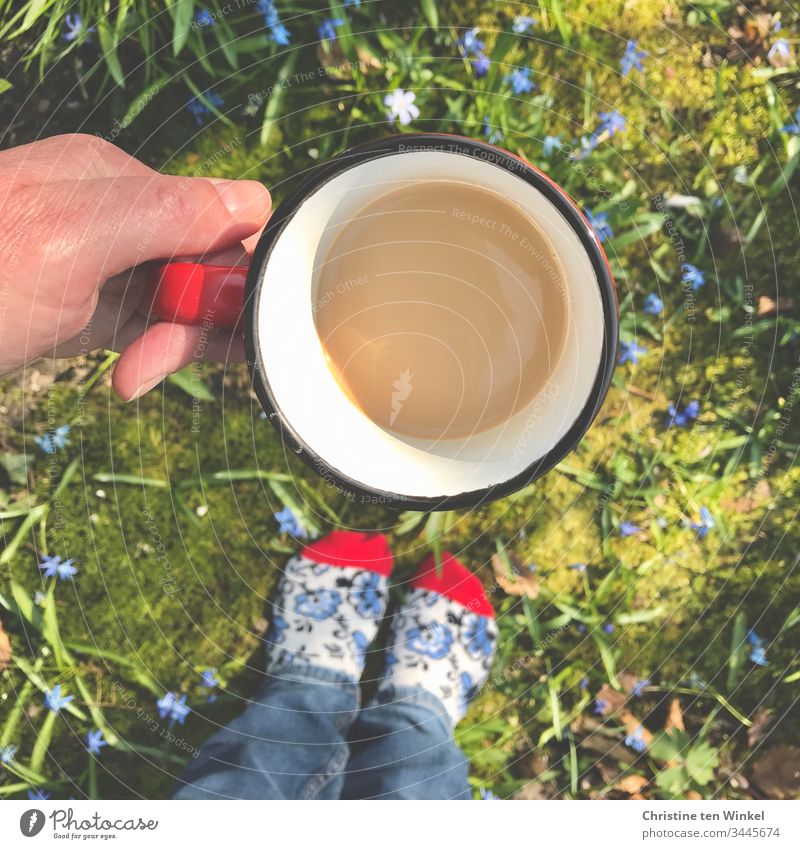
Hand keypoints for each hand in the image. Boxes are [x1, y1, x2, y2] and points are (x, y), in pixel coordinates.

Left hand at [0, 133, 269, 398]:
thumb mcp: (67, 243)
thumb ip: (163, 213)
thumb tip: (256, 200)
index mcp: (114, 179)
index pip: (219, 216)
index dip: (228, 274)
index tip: (205, 323)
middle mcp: (115, 211)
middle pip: (204, 264)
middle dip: (195, 319)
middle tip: (152, 361)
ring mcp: (103, 259)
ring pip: (182, 301)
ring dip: (171, 345)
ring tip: (132, 377)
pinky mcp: (93, 302)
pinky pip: (152, 324)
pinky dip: (150, 354)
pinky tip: (127, 376)